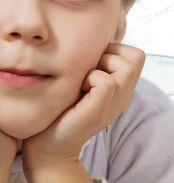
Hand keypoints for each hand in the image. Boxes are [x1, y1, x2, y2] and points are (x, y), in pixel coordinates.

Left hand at [22, 43, 144, 171]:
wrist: (47, 142)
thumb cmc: (60, 106)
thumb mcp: (81, 81)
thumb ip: (92, 64)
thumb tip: (90, 40)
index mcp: (120, 87)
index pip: (135, 55)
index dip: (113, 49)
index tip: (91, 62)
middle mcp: (123, 96)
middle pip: (135, 57)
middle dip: (108, 54)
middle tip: (87, 70)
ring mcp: (113, 105)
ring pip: (125, 66)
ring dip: (99, 65)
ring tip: (82, 80)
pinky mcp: (98, 112)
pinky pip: (106, 81)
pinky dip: (90, 78)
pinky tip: (78, 90)